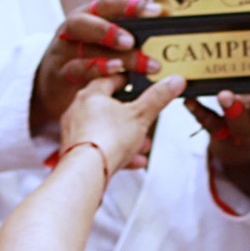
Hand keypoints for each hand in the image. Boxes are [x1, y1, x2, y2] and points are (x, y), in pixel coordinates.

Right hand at [31, 0, 160, 132]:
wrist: (53, 85)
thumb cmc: (87, 57)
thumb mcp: (103, 41)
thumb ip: (128, 34)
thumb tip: (166, 22)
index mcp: (87, 16)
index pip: (107, 4)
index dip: (131, 5)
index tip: (157, 11)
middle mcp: (72, 29)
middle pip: (84, 22)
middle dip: (109, 30)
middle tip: (132, 41)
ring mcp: (63, 51)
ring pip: (83, 49)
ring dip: (113, 57)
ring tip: (139, 64)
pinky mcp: (60, 74)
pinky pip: (77, 70)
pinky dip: (98, 71)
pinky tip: (116, 74)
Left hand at [58, 72, 185, 178]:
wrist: (87, 169)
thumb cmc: (108, 138)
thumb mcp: (141, 115)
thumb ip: (158, 97)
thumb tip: (175, 81)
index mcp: (92, 94)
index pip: (109, 80)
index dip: (124, 80)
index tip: (133, 82)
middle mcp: (78, 110)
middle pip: (108, 108)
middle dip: (130, 117)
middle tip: (144, 121)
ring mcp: (74, 131)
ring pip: (105, 130)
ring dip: (125, 137)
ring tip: (142, 145)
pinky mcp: (74, 151)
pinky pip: (98, 148)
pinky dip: (116, 152)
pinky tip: (133, 160)